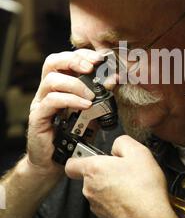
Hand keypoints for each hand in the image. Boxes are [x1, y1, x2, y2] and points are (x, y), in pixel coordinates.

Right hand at [27, 49, 103, 173]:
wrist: (57, 161)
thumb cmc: (74, 135)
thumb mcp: (92, 112)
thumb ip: (101, 96)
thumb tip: (114, 79)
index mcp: (60, 85)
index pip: (66, 59)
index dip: (82, 55)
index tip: (100, 58)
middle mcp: (47, 90)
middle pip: (53, 62)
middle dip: (74, 60)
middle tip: (91, 67)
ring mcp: (40, 103)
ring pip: (52, 80)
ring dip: (75, 84)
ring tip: (91, 96)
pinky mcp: (37, 118)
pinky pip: (51, 102)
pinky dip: (70, 100)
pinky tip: (85, 106)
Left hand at [65, 135, 172, 217]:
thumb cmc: (144, 188)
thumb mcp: (138, 151)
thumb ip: (122, 143)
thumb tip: (117, 147)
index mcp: (94, 170)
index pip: (71, 164)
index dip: (79, 158)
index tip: (91, 157)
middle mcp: (91, 190)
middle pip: (91, 178)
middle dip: (106, 173)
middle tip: (125, 172)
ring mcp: (97, 208)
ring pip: (101, 194)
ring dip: (113, 189)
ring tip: (133, 188)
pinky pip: (109, 208)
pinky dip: (119, 205)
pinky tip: (134, 202)